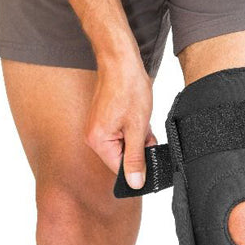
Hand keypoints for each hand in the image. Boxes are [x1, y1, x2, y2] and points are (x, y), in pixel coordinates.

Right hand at [84, 52, 155, 189]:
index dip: (138, 167)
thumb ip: (136, 159)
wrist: (121, 60)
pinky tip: (138, 118)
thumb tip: (135, 184)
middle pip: (120, 159)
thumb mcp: (138, 128)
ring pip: (123, 147)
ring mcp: (97, 129)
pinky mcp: (103, 121)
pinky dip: (133, 130)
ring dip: (137, 139)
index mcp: (98, 142)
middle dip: (138, 150)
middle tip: (148, 133)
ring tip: (142, 121)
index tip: (151, 157)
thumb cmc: (129, 88)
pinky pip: (120, 136)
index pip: (119, 170)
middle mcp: (93, 137)